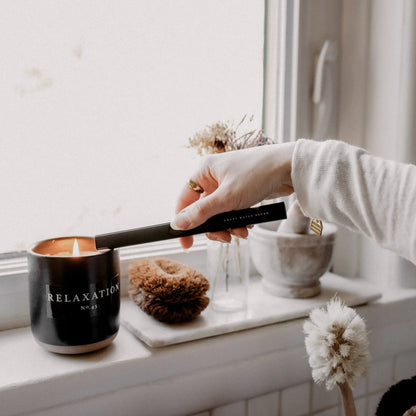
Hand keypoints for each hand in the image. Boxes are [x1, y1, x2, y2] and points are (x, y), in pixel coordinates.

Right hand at [171, 142, 294, 247]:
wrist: (290, 167)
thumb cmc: (257, 174)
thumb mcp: (227, 198)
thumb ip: (201, 213)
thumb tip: (177, 225)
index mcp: (204, 171)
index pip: (183, 200)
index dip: (183, 222)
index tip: (186, 243)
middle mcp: (213, 177)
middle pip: (202, 210)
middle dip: (214, 227)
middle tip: (225, 237)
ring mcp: (227, 185)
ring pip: (218, 214)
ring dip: (228, 226)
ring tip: (242, 231)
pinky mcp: (240, 192)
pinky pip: (231, 212)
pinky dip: (238, 221)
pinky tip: (248, 225)